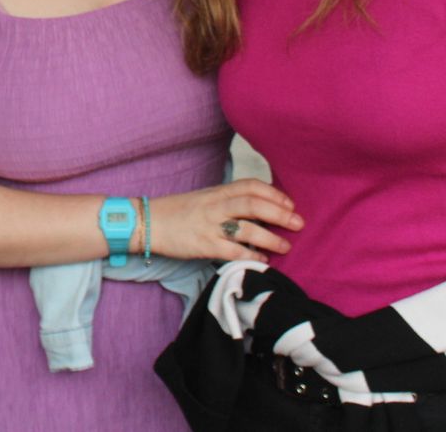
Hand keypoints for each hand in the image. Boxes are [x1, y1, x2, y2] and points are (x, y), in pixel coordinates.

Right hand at [145, 179, 301, 262]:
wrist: (147, 222)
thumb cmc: (177, 212)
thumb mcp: (204, 198)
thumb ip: (227, 201)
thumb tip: (257, 208)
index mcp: (216, 192)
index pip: (250, 186)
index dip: (273, 193)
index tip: (290, 204)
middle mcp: (215, 205)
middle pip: (253, 204)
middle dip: (279, 213)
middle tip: (298, 223)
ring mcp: (209, 225)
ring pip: (246, 228)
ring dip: (270, 237)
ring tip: (286, 246)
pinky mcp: (203, 245)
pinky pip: (232, 251)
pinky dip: (251, 256)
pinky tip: (262, 260)